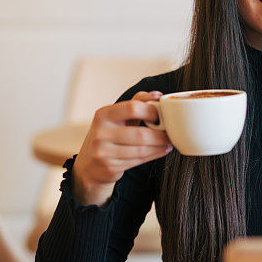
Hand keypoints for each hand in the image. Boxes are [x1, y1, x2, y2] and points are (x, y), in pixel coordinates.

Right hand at [72, 91, 172, 205]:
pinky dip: (154, 155)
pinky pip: (138, 160)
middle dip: (160, 135)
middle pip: (140, 134)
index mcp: (103, 114)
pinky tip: (161, 150)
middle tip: (171, 133)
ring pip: (141, 149)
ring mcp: (103, 151)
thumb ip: (136, 104)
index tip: (160, 115)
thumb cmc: (108, 136)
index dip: (151, 111)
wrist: (89, 165)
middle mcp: (101, 132)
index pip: (132, 108)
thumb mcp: (116, 117)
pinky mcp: (109, 167)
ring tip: (169, 142)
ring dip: (160, 146)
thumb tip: (157, 94)